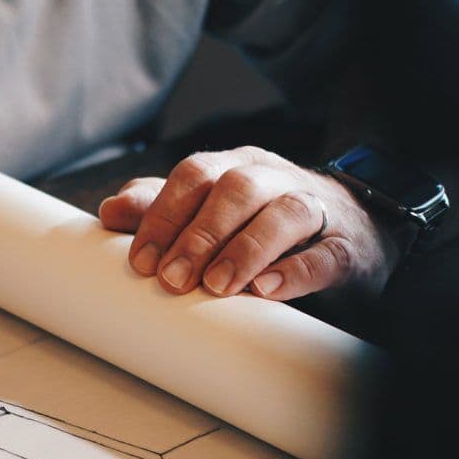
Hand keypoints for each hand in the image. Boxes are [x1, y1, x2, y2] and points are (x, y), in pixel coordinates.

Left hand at [98, 146, 401, 300]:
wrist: (349, 234)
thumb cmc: (260, 223)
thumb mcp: (209, 212)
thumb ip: (161, 209)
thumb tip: (108, 211)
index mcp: (235, 167)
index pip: (194, 175)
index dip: (163, 215)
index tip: (140, 262)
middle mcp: (274, 179)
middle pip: (236, 189)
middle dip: (198, 234)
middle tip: (172, 279)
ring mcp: (315, 209)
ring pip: (283, 212)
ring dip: (244, 249)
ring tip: (216, 286)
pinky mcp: (344, 247)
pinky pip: (325, 253)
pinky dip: (295, 271)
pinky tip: (267, 290)